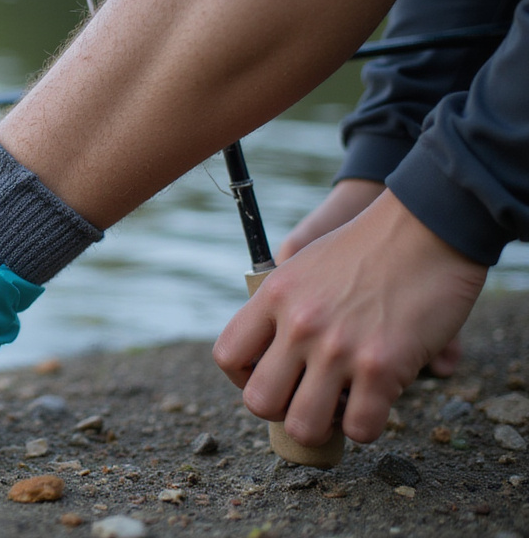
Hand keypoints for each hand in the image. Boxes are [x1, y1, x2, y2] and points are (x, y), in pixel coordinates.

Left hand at [214, 190, 486, 444]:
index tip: (270, 378)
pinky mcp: (381, 367)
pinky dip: (366, 428)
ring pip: (303, 426)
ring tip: (338, 411)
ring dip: (320, 429)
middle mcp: (299, 324)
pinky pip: (360, 428)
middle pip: (259, 402)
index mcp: (273, 295)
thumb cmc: (370, 246)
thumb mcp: (306, 263)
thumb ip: (283, 304)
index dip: (243, 379)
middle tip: (305, 399)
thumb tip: (274, 348)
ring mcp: (338, 348)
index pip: (228, 356)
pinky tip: (375, 407)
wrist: (429, 227)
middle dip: (280, 412)